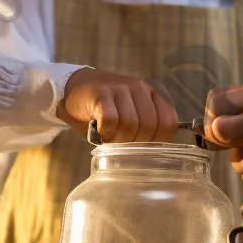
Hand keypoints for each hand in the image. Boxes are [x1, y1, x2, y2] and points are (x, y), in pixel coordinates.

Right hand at [61, 68, 177, 142]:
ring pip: (131, 124)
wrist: (74, 88)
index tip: (142, 148)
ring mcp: (121, 88)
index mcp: (154, 92)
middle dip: (135, 143)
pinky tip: (100, 131)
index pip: (169, 123)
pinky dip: (106, 132)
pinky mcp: (102, 93)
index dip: (157, 141)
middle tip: (121, 146)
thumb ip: (147, 128)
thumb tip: (153, 154)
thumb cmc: (105, 109)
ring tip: (109, 138)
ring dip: (119, 139)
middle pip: (150, 125)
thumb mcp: (132, 114)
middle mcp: (141, 87)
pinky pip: (111, 120)